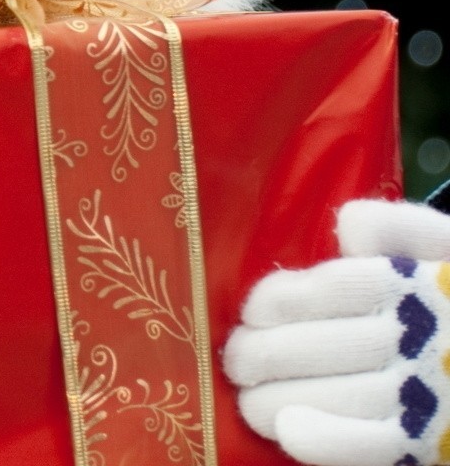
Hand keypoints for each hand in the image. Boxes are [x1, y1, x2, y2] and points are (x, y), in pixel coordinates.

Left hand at [225, 200, 449, 465]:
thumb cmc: (442, 295)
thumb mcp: (436, 249)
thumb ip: (398, 229)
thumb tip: (350, 222)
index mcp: (418, 284)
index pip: (340, 287)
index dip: (286, 299)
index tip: (252, 312)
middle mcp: (424, 338)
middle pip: (332, 345)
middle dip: (270, 354)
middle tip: (236, 359)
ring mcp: (427, 394)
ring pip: (345, 396)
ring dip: (282, 397)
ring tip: (246, 396)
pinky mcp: (426, 441)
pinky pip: (376, 445)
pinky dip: (328, 440)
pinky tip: (287, 430)